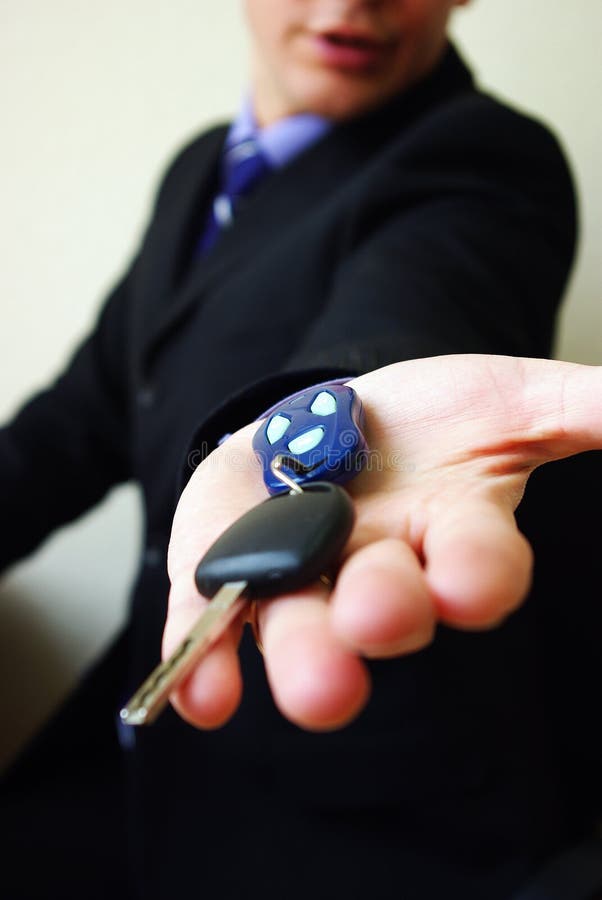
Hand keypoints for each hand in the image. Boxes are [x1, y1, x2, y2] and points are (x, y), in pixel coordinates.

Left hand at [165, 354, 601, 730]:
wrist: (330, 411)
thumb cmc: (429, 419)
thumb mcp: (509, 400)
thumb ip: (582, 411)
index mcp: (450, 531)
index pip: (478, 564)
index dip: (478, 576)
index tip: (472, 583)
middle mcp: (378, 567)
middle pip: (388, 605)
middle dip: (385, 613)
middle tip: (376, 618)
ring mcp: (302, 573)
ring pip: (303, 627)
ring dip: (303, 657)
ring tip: (310, 685)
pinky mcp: (228, 566)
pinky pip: (214, 622)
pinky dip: (204, 657)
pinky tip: (200, 690)